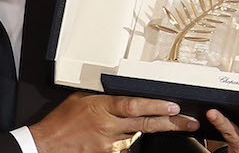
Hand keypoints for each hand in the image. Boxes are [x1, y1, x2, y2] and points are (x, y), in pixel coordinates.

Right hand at [29, 92, 198, 152]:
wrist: (48, 144)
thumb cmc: (62, 120)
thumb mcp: (81, 98)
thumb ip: (103, 97)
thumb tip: (118, 92)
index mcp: (102, 107)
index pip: (135, 106)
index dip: (156, 106)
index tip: (173, 105)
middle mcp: (108, 126)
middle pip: (146, 124)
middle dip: (171, 123)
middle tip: (190, 122)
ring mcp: (109, 144)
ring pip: (135, 135)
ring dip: (144, 130)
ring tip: (153, 124)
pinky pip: (123, 146)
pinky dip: (124, 139)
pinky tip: (116, 136)